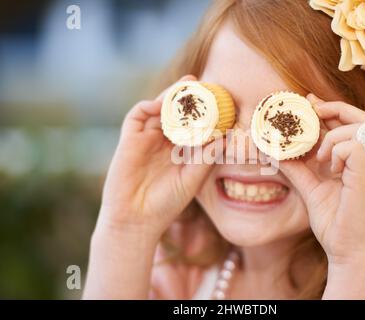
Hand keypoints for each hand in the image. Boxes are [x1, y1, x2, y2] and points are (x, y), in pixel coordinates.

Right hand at [84, 75, 220, 298]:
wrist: (136, 220)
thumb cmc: (166, 204)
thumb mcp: (192, 178)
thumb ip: (207, 157)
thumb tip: (227, 137)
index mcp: (178, 151)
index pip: (191, 124)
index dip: (202, 111)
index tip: (218, 99)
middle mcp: (162, 142)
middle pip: (175, 112)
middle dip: (186, 97)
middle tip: (201, 83)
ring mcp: (145, 139)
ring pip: (158, 109)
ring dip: (170, 96)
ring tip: (186, 86)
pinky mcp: (129, 140)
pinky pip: (137, 115)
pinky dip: (149, 105)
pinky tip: (163, 103)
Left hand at [279, 94, 364, 297]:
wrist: (346, 250)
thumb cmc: (334, 221)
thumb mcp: (309, 188)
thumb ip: (296, 168)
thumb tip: (273, 151)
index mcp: (360, 161)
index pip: (352, 124)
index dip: (331, 109)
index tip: (309, 101)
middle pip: (363, 118)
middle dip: (335, 108)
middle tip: (312, 110)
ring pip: (359, 127)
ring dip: (332, 137)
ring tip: (320, 158)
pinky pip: (354, 146)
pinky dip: (336, 151)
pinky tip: (328, 168)